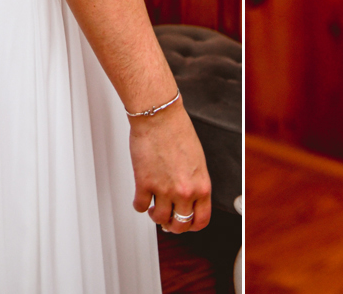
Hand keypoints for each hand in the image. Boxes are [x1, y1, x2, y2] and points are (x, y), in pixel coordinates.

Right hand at [129, 103, 211, 234]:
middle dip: (173, 225)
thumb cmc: (178, 131)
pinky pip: (140, 207)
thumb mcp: (197, 160)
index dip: (193, 226)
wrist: (159, 116)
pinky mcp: (145, 184)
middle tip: (168, 219)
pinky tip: (141, 196)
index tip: (187, 224)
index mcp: (202, 185)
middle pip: (180, 225)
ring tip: (154, 207)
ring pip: (160, 219)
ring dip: (156, 216)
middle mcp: (185, 190)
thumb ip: (194, 182)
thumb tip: (188, 197)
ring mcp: (164, 189)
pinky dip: (140, 204)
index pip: (202, 220)